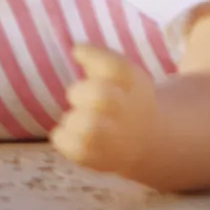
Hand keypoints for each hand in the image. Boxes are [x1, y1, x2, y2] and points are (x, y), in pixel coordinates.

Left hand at [48, 43, 161, 178]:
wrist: (146, 139)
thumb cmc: (124, 99)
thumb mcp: (122, 76)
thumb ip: (100, 61)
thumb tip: (77, 50)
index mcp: (134, 85)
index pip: (117, 68)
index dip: (93, 55)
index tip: (76, 52)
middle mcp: (128, 111)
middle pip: (102, 97)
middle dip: (80, 93)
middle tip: (76, 96)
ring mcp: (116, 138)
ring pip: (90, 129)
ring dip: (73, 120)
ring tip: (74, 118)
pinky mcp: (100, 159)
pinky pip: (76, 150)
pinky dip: (63, 138)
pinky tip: (66, 132)